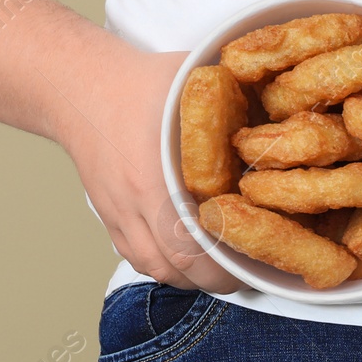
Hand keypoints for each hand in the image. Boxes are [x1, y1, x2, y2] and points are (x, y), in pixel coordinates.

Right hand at [58, 44, 242, 293]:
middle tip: (245, 271)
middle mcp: (134, 202)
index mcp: (155, 176)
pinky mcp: (107, 216)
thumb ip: (236, 98)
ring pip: (155, 268)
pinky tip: (186, 260)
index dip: (226, 262)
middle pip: (177, 266)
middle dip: (216, 279)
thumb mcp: (193, 83)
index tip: (254, 260)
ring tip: (219, 271)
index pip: (193, 242)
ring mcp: (117, 213)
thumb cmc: (139, 84)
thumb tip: (281, 113)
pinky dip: (164, 266)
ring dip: (190, 278)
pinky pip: (135, 257)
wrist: (81, 88)